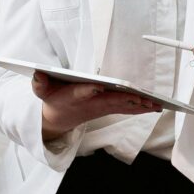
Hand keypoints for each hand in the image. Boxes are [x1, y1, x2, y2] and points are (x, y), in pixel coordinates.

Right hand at [32, 73, 159, 140]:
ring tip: (156, 104)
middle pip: (110, 101)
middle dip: (126, 99)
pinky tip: (155, 106)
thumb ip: (39, 83)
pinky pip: (126, 109)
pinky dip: (141, 108)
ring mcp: (100, 108)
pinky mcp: (108, 109)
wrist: (57, 120)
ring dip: (139, 106)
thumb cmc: (52, 98)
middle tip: (142, 98)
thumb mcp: (41, 91)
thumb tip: (37, 73)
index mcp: (73, 96)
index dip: (89, 89)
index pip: (82, 92)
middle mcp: (90, 104)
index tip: (98, 86)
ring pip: (122, 107)